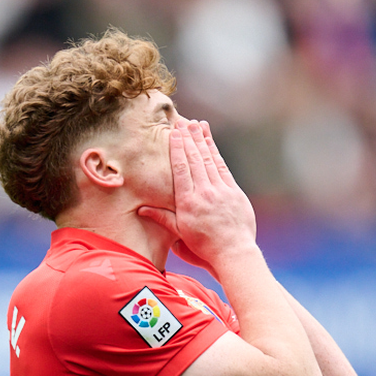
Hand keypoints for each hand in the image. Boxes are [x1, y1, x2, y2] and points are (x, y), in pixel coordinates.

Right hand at [136, 121, 256, 273]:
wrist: (233, 253)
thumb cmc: (204, 248)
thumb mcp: (180, 234)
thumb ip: (162, 218)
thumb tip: (141, 209)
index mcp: (188, 203)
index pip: (181, 169)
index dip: (178, 149)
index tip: (174, 134)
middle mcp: (204, 193)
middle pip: (195, 160)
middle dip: (189, 139)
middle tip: (184, 123)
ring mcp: (220, 191)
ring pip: (209, 161)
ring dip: (203, 141)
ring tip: (197, 125)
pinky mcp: (234, 192)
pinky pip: (222, 168)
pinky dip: (216, 154)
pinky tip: (211, 143)